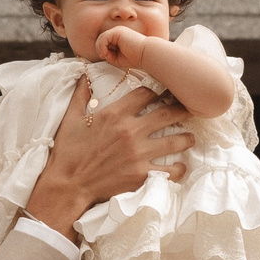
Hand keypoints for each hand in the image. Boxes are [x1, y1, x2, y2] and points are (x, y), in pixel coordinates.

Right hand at [22, 80, 193, 230]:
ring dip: (186, 138)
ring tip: (191, 137)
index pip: (145, 94)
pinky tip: (181, 166)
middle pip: (167, 113)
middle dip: (182, 109)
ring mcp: (139, 154)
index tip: (162, 93)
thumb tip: (84, 75)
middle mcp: (131, 131)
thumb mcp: (70, 118)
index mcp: (115, 114)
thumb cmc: (68, 152)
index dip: (156, 91)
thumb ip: (80, 95)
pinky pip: (169, 171)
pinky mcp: (141, 174)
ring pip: (174, 141)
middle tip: (191, 108)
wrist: (67, 185)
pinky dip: (178, 169)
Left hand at [94, 26, 149, 70]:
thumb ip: (108, 54)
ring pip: (101, 37)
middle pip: (101, 39)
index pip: (105, 42)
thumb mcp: (118, 58)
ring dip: (100, 48)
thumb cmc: (135, 58)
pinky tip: (105, 53)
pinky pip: (103, 37)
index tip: (107, 58)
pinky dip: (102, 46)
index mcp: (119, 37)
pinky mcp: (117, 32)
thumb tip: (100, 52)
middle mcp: (118, 32)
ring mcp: (118, 31)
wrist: (146, 54)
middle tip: (105, 57)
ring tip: (105, 55)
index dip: (103, 50)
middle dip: (100, 49)